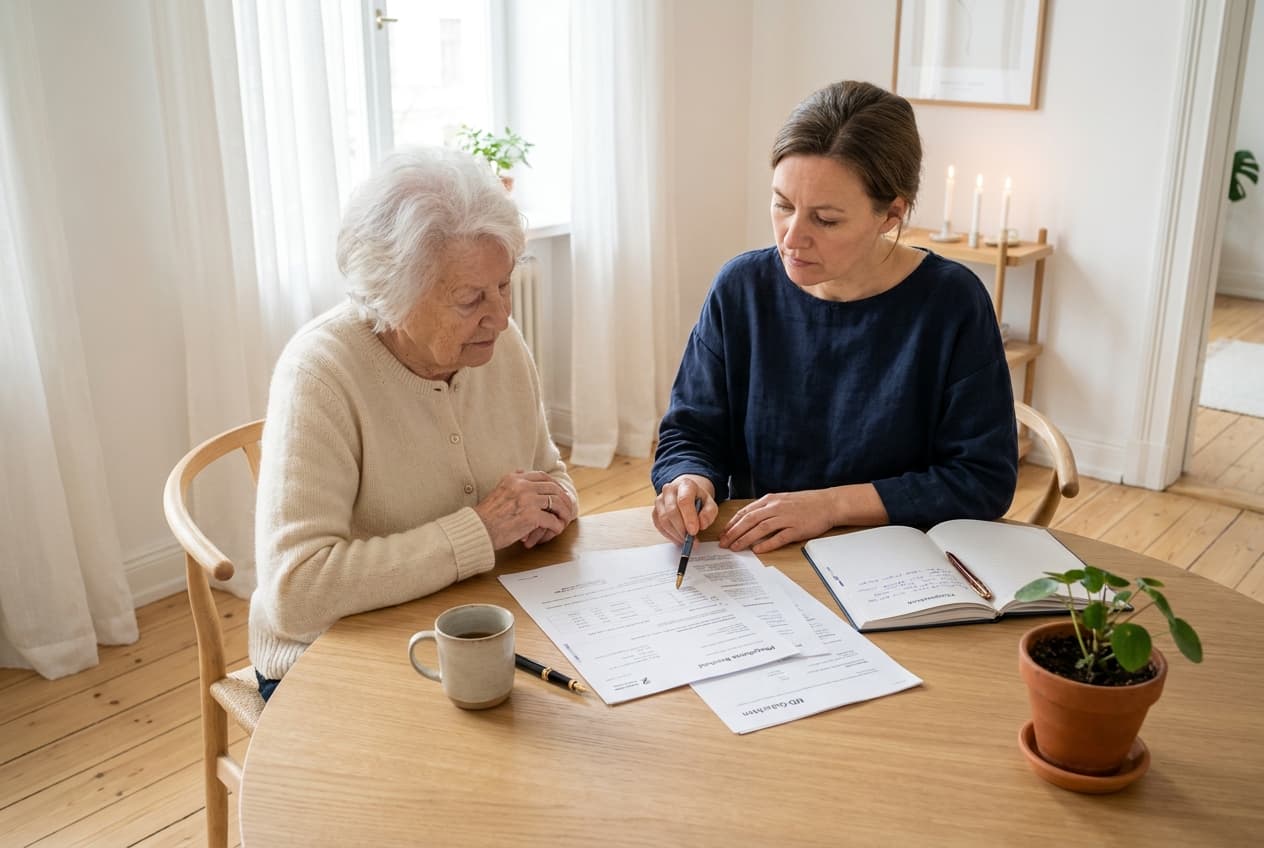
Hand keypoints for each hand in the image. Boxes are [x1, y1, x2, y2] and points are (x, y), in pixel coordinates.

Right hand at [473, 471, 574, 550]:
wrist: (478, 529)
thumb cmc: (486, 515)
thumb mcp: (498, 490)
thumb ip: (512, 481)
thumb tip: (521, 471)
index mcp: (515, 479)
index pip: (542, 476)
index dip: (555, 484)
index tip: (560, 492)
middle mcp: (522, 486)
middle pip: (552, 488)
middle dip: (563, 498)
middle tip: (567, 506)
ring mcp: (528, 500)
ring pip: (556, 502)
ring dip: (563, 512)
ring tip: (564, 519)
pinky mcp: (531, 516)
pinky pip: (552, 520)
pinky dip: (557, 526)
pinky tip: (556, 529)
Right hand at [652, 474, 717, 543]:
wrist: (686, 493)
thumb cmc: (698, 499)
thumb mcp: (710, 503)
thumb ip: (709, 513)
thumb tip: (702, 524)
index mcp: (685, 485)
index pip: (684, 500)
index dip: (689, 517)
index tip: (694, 531)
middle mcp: (669, 490)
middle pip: (671, 511)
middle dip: (681, 529)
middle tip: (691, 540)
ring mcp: (659, 500)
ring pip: (664, 520)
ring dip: (675, 534)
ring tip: (686, 541)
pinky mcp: (655, 511)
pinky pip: (659, 525)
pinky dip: (669, 535)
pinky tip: (678, 538)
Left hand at [719, 490, 838, 553]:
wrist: (827, 503)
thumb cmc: (805, 503)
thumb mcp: (782, 499)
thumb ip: (766, 508)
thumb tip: (748, 519)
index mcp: (770, 500)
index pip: (746, 511)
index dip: (732, 523)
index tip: (723, 533)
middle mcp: (776, 507)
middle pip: (749, 520)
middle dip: (734, 532)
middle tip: (723, 543)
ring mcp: (786, 518)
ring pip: (760, 528)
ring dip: (746, 538)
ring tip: (735, 547)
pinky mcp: (796, 529)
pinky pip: (779, 537)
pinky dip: (767, 543)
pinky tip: (757, 549)